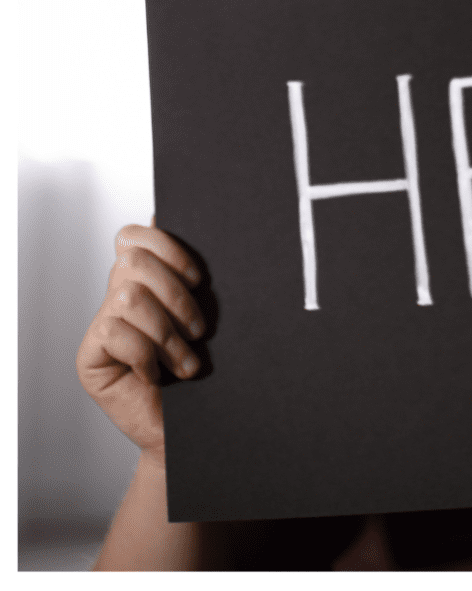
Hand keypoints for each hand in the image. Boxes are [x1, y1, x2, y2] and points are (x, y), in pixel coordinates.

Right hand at [76, 222, 205, 466]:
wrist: (197, 428)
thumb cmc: (208, 368)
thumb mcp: (208, 311)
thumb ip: (192, 272)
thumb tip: (172, 216)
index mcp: (146, 279)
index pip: (133, 236)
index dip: (166, 245)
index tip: (199, 277)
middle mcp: (118, 296)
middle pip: (134, 261)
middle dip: (177, 296)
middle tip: (201, 332)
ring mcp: (101, 326)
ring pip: (130, 297)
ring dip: (168, 334)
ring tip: (187, 363)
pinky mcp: (90, 356)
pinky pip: (116, 333)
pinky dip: (146, 355)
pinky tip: (157, 376)